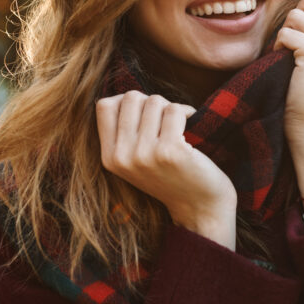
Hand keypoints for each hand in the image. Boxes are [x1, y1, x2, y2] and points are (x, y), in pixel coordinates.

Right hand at [96, 91, 236, 248]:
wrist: (200, 207)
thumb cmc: (172, 176)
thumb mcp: (136, 160)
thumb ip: (125, 133)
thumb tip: (126, 95)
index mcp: (109, 158)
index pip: (104, 106)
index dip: (126, 101)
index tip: (145, 114)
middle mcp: (122, 157)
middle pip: (131, 98)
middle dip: (152, 102)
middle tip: (166, 120)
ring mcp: (144, 154)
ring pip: (154, 101)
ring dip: (171, 108)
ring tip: (180, 127)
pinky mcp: (169, 151)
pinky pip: (175, 110)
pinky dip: (187, 112)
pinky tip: (192, 126)